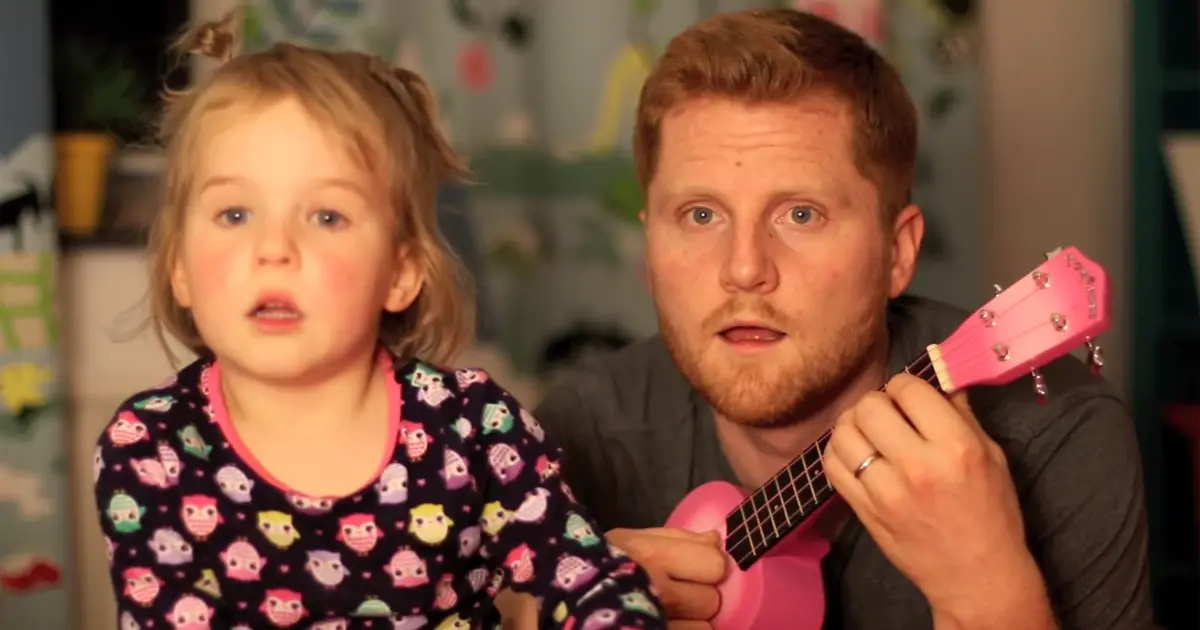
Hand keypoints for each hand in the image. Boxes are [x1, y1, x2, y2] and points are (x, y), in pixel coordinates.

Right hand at [606, 527, 725, 628]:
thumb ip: (677, 538)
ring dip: (691, 623)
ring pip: (704, 627)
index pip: (714, 564)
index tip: (695, 569)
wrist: (563, 594)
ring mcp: (657, 620)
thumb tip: (716, 540)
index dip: (708, 567)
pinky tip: (664, 623)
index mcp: (654, 557)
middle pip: (711, 600)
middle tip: (678, 596)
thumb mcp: (631, 539)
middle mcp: (659, 592)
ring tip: (669, 615)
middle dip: (699, 598)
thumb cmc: (598, 563)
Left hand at [823, 374, 1038, 618]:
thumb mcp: (992, 456)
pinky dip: (839, 452)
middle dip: (878, 403)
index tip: (909, 398)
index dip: (904, 386)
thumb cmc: (992, 514)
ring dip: (854, 425)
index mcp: (955, 446)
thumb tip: (938, 376)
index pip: (907, 389)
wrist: (976, 577)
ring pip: (844, 432)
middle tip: (889, 416)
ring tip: (870, 433)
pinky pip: (831, 464)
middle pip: (869, 406)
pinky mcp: (864, 510)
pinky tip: (857, 455)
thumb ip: (961, 414)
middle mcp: (917, 465)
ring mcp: (885, 491)